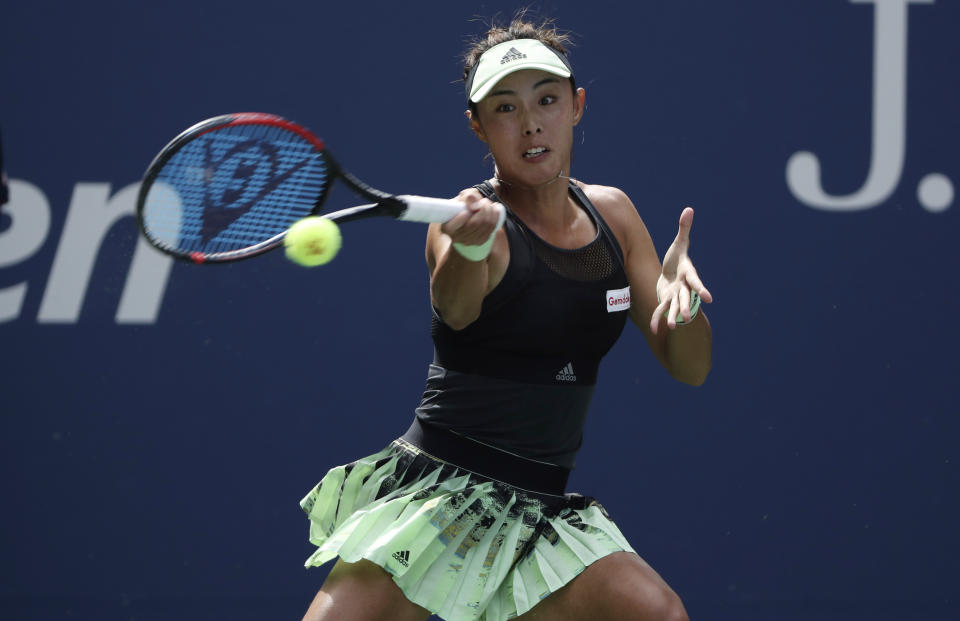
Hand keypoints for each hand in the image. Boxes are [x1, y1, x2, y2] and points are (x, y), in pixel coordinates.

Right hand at [442, 189, 502, 246]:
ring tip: (488, 204)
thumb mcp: (463, 198)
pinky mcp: (480, 241)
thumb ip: (468, 197)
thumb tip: (474, 205)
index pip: (453, 226)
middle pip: (474, 223)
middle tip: (484, 201)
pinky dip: (495, 217)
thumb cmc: (464, 205)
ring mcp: (469, 241)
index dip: (460, 219)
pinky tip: (495, 210)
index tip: (466, 211)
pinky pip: (491, 229)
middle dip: (483, 209)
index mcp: (447, 227)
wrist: (470, 214)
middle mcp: (456, 237)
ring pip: (485, 225)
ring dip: (490, 211)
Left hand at [651, 207, 712, 333]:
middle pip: (686, 298)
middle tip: (687, 317)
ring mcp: (675, 295)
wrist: (671, 275)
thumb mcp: (679, 244)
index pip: (695, 282)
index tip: (709, 298)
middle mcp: (683, 287)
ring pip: (674, 307)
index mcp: (688, 274)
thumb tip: (689, 209)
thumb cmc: (677, 259)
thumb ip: (684, 229)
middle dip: (686, 307)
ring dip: (673, 316)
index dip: (701, 289)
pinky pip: (660, 310)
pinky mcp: (665, 300)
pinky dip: (657, 319)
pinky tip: (655, 329)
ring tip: (673, 326)